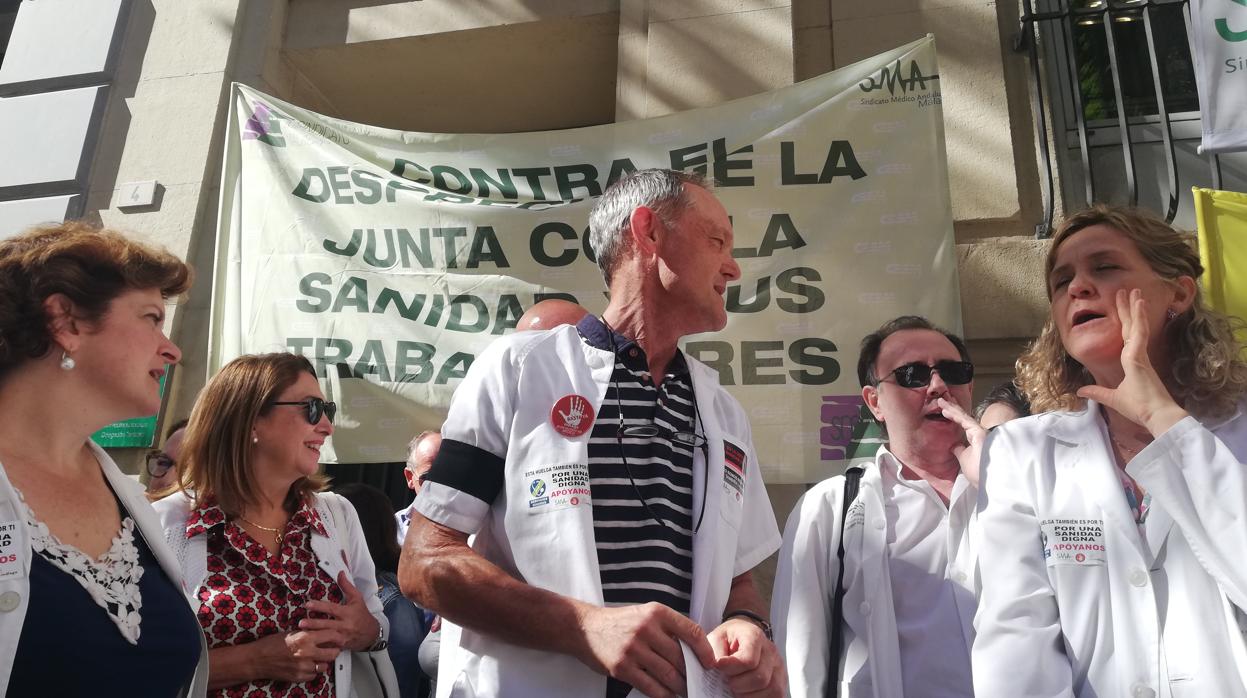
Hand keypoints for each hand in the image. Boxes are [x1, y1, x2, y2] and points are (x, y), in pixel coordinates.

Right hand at [252, 630, 338, 682]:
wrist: (257, 659)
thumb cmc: (272, 644)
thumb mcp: (291, 633)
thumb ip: (308, 633)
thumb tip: (322, 631)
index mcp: (305, 638)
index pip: (332, 635)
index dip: (338, 636)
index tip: (339, 637)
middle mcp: (306, 652)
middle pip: (333, 653)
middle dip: (335, 651)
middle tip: (333, 649)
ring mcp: (303, 667)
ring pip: (324, 666)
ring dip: (323, 662)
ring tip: (318, 658)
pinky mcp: (299, 677)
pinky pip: (313, 675)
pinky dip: (313, 671)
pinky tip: (308, 665)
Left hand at [301, 571, 381, 651]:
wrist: (371, 634)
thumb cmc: (362, 615)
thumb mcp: (357, 599)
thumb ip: (347, 586)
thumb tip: (340, 573)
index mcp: (347, 613)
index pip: (332, 609)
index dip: (320, 606)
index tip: (308, 604)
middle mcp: (345, 625)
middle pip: (327, 624)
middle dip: (313, 623)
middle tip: (301, 622)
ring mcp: (342, 637)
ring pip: (326, 636)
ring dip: (313, 634)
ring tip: (301, 633)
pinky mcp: (340, 646)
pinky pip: (328, 646)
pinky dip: (319, 645)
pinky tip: (309, 644)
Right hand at [575, 602, 715, 697]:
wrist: (585, 628)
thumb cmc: (619, 623)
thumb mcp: (645, 614)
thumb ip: (668, 628)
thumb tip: (694, 649)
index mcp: (656, 613)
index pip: (691, 631)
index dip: (705, 650)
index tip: (710, 663)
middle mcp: (646, 629)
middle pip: (680, 657)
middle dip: (691, 673)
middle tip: (697, 682)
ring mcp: (633, 649)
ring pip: (668, 674)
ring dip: (680, 687)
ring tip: (685, 691)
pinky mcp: (622, 667)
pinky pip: (650, 686)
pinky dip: (663, 695)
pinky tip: (669, 696)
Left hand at [708, 618, 785, 696]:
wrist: (743, 635)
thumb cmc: (729, 638)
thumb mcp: (717, 637)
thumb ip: (714, 651)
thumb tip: (715, 665)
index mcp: (755, 637)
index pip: (749, 660)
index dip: (731, 669)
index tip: (719, 668)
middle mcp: (771, 651)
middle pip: (760, 678)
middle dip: (739, 684)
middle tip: (728, 680)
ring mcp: (779, 666)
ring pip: (771, 689)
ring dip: (750, 694)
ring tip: (737, 687)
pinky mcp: (782, 679)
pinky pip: (777, 695)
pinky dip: (760, 697)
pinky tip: (748, 692)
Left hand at [937, 397, 987, 486]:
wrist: (988, 479)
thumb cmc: (977, 472)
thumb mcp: (964, 460)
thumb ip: (959, 451)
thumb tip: (954, 446)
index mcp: (975, 440)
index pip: (962, 425)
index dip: (953, 417)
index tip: (944, 411)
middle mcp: (978, 433)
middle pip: (962, 418)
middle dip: (952, 409)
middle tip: (941, 400)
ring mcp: (979, 432)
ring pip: (963, 417)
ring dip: (951, 408)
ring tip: (940, 401)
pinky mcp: (978, 432)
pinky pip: (964, 420)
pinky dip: (954, 414)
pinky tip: (945, 409)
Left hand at [1076, 289, 1187, 435]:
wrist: (1155, 416)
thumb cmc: (1140, 408)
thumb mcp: (1113, 398)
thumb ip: (1097, 392)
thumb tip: (1081, 391)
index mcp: (1133, 363)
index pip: (1128, 337)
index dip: (1126, 321)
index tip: (1124, 307)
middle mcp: (1137, 356)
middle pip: (1131, 327)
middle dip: (1128, 309)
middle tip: (1127, 291)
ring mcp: (1139, 355)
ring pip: (1136, 325)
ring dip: (1134, 307)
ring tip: (1133, 291)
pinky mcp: (1140, 356)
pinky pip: (1139, 332)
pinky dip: (1138, 317)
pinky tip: (1138, 302)